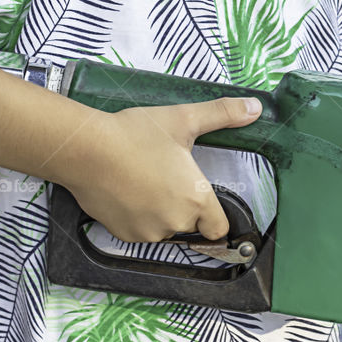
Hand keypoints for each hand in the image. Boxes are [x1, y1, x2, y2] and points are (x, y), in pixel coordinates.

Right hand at [62, 96, 262, 243]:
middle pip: (190, 225)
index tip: (205, 201)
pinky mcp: (123, 234)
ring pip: (163, 228)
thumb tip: (254, 107)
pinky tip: (128, 191)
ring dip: (160, 211)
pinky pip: (139, 231)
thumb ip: (223, 114)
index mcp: (196, 198)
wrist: (87, 149)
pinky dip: (137, 217)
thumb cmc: (135, 134)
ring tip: (145, 179)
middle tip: (167, 175)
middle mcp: (174, 221)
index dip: (214, 215)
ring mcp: (147, 232)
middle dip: (183, 205)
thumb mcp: (184, 118)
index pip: (218, 228)